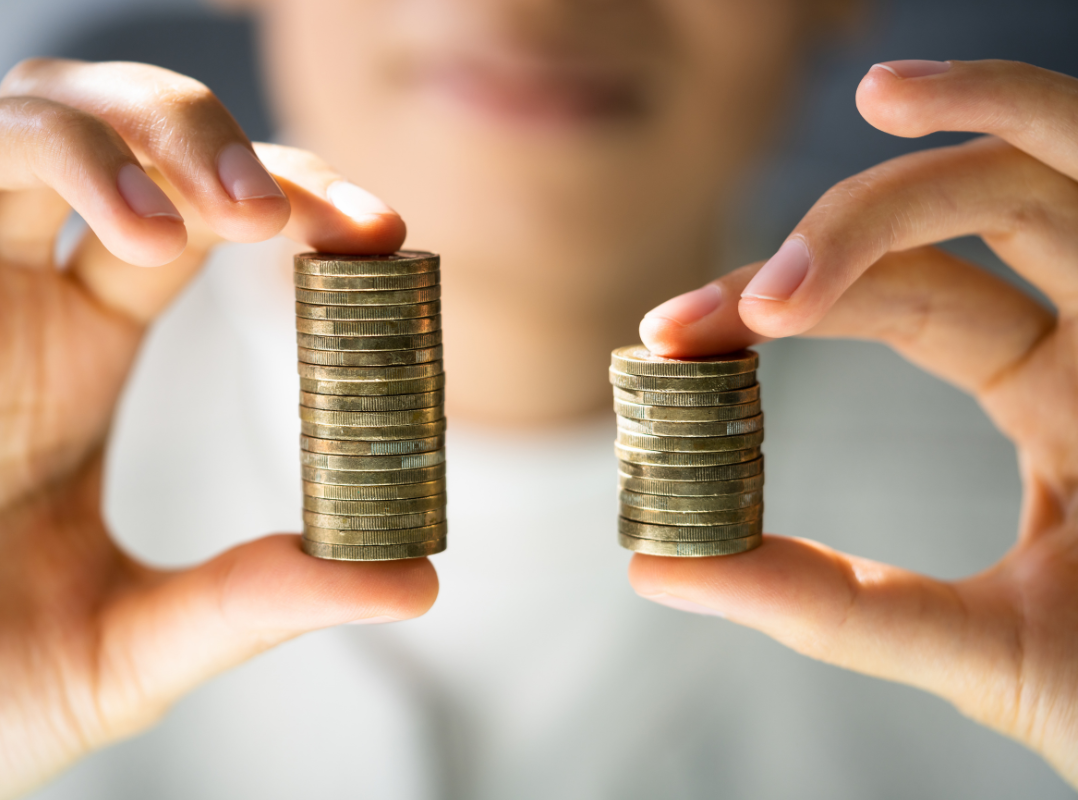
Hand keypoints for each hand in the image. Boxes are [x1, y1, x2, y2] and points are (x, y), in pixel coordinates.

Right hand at [0, 59, 435, 799]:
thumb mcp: (135, 641)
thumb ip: (258, 598)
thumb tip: (415, 580)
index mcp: (86, 345)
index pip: (198, 211)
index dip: (287, 193)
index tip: (375, 232)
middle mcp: (11, 304)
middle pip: (102, 129)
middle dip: (189, 133)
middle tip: (263, 211)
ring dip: (82, 145)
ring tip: (155, 231)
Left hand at [631, 59, 1077, 784]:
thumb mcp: (976, 647)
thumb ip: (827, 604)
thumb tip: (655, 568)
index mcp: (1057, 399)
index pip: (906, 303)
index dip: (785, 299)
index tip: (668, 334)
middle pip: (957, 231)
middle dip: (834, 239)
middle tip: (714, 311)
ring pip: (1053, 175)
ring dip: (958, 131)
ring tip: (872, 103)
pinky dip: (1034, 119)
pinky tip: (929, 99)